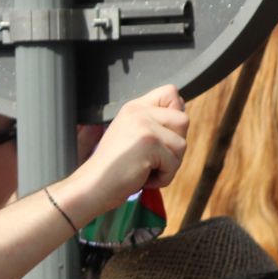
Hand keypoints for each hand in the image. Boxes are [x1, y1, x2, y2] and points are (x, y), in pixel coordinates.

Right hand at [71, 84, 187, 211]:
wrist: (94, 185)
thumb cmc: (114, 167)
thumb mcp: (132, 134)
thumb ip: (153, 121)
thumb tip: (182, 110)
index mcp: (134, 107)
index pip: (170, 92)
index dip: (175, 113)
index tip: (159, 135)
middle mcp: (138, 111)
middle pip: (183, 120)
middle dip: (174, 146)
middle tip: (151, 158)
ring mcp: (143, 126)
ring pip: (181, 145)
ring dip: (169, 165)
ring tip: (145, 169)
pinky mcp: (149, 144)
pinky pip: (174, 164)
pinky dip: (163, 178)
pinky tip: (143, 178)